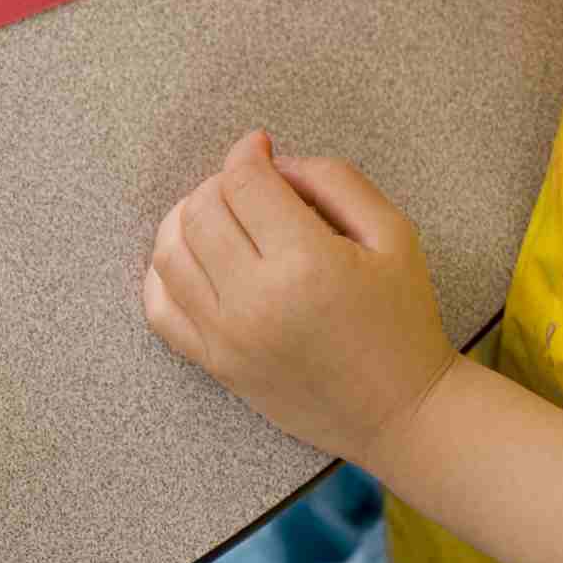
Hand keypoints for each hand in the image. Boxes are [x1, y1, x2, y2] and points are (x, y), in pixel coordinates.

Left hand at [143, 131, 457, 470]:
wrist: (403, 414)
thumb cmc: (402, 320)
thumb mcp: (394, 235)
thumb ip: (334, 181)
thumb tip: (272, 164)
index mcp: (306, 264)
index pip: (244, 184)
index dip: (247, 154)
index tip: (259, 148)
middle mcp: (255, 300)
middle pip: (200, 212)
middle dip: (219, 184)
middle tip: (247, 186)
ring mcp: (226, 336)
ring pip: (169, 253)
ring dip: (184, 219)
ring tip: (218, 214)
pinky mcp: (214, 363)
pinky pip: (159, 308)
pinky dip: (161, 273)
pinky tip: (190, 258)